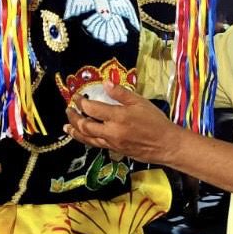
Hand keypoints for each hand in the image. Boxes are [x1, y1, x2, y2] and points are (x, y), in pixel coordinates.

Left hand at [64, 81, 180, 164]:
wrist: (165, 144)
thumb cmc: (155, 121)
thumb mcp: (140, 102)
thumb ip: (121, 93)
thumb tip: (105, 83)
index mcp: (117, 117)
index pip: (91, 109)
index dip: (81, 102)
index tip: (76, 97)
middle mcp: (111, 131)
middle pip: (85, 125)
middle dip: (74, 117)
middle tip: (69, 110)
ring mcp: (111, 143)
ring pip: (87, 138)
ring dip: (75, 131)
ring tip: (67, 127)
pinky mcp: (114, 150)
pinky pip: (95, 145)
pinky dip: (85, 140)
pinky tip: (82, 136)